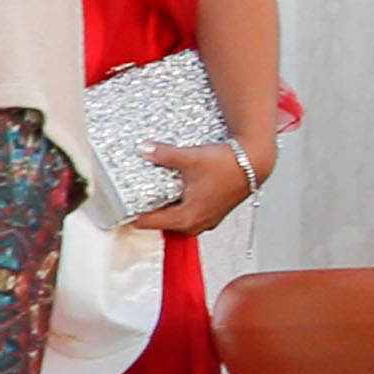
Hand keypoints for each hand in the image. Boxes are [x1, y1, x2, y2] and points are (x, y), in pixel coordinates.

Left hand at [128, 137, 270, 235]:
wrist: (256, 163)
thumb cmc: (229, 165)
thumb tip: (143, 149)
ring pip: (176, 221)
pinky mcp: (213, 213)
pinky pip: (189, 215)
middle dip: (147, 212)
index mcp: (186, 217)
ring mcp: (206, 220)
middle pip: (161, 224)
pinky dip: (179, 207)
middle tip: (131, 198)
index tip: (117, 210)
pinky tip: (176, 192)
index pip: (148, 223)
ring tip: (152, 194)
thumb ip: (164, 154)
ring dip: (165, 209)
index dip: (130, 216)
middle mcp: (196, 224)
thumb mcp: (191, 158)